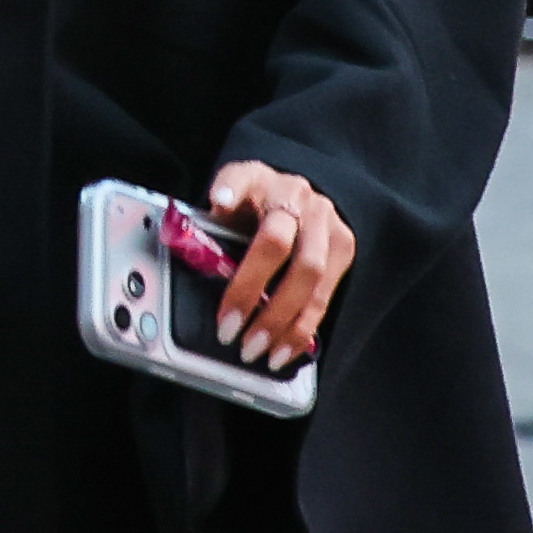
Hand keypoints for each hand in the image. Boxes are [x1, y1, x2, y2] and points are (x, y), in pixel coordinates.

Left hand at [209, 160, 355, 370]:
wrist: (300, 196)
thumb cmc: (255, 202)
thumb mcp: (229, 197)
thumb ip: (212, 219)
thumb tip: (188, 244)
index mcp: (259, 179)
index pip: (243, 180)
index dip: (231, 190)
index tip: (218, 201)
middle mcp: (297, 198)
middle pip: (278, 245)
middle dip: (252, 293)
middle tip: (230, 331)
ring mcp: (325, 223)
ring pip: (311, 277)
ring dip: (283, 322)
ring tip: (259, 353)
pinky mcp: (345, 248)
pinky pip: (327, 295)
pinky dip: (304, 328)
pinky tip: (286, 350)